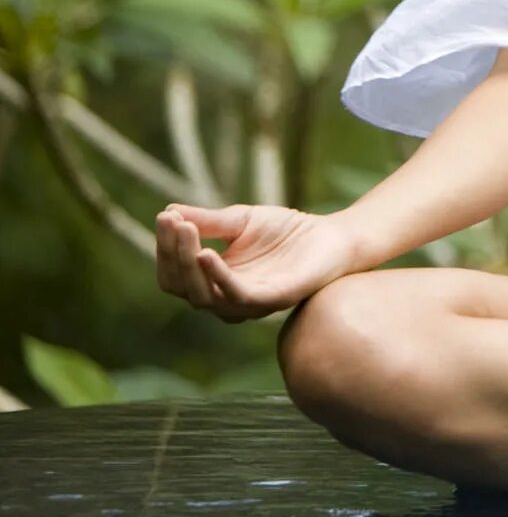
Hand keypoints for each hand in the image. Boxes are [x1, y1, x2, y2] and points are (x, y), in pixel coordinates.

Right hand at [155, 203, 361, 322]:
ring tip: (186, 232)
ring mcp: (248, 303)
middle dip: (172, 253)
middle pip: (182, 286)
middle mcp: (225, 298)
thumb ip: (206, 221)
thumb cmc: (286, 230)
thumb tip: (167, 213)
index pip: (174, 272)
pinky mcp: (272, 300)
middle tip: (173, 223)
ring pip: (203, 296)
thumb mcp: (239, 220)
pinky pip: (237, 296)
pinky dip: (219, 277)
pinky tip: (206, 254)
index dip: (166, 248)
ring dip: (188, 263)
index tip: (165, 217)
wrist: (333, 235)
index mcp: (213, 281)